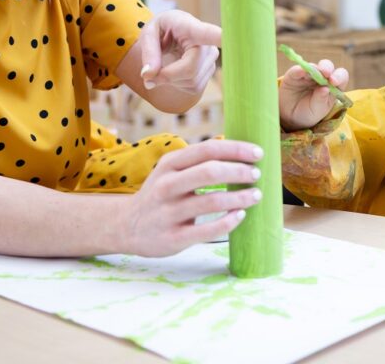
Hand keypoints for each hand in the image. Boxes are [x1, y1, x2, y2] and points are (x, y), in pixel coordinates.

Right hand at [121, 139, 263, 255]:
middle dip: (239, 171)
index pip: (207, 149)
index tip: (258, 153)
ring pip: (211, 201)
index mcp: (170, 163)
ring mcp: (168, 212)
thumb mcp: (171, 170)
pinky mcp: (172, 238)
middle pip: (210, 172)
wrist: (126, 226)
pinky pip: (206, 230)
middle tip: (257, 174)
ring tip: (256, 195)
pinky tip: (241, 215)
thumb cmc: (161, 193)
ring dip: (239, 197)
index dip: (236, 149)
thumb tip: (237, 146)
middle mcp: (166, 185)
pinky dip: (228, 222)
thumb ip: (198, 159)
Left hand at [139, 10, 221, 94]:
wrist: (175, 32)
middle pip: (189, 69)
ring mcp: (212, 58)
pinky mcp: (211, 71)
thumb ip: (148, 52)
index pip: (209, 34)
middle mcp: (208, 43)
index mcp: (191, 28)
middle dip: (166, 75)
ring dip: (170, 81)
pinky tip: (176, 71)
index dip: (220, 38)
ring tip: (164, 66)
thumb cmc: (163, 29)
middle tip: (150, 73)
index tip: (229, 37)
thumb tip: (148, 75)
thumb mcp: (149, 33)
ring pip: (191, 82)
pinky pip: (193, 88)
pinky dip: (178, 85)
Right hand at [279, 59, 348, 130]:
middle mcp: (322, 77)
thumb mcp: (317, 110)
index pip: (341, 77)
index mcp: (332, 86)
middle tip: (325, 73)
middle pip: (328, 66)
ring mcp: (308, 74)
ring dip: (314, 69)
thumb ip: (321, 100)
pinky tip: (300, 71)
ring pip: (313, 66)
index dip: (339, 76)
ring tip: (311, 75)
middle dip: (327, 68)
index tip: (334, 81)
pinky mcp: (294, 74)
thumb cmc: (309, 112)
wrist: (290, 116)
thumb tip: (325, 89)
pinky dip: (299, 69)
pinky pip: (297, 69)